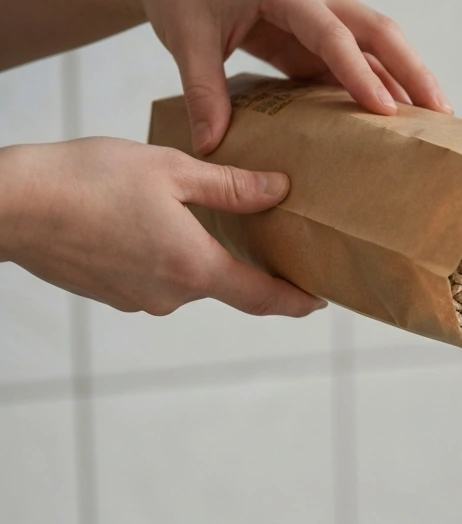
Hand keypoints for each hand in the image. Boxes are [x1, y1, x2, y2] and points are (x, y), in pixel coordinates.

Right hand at [0, 138, 325, 317]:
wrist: (10, 206)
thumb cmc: (86, 181)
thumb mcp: (170, 170)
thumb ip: (230, 187)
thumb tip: (279, 190)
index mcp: (194, 269)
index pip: (263, 299)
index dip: (295, 302)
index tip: (317, 302)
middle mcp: (171, 296)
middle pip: (222, 282)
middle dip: (236, 258)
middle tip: (249, 226)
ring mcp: (139, 300)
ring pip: (184, 278)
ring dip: (191, 252)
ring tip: (180, 213)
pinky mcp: (112, 295)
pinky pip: (152, 277)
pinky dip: (158, 255)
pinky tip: (142, 223)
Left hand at [142, 0, 451, 154]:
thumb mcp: (186, 35)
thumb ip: (203, 88)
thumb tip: (212, 143)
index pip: (331, 34)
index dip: (360, 72)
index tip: (385, 109)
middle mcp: (314, 1)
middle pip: (377, 30)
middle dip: (412, 70)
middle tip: (440, 113)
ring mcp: (319, 21)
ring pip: (378, 43)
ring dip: (408, 78)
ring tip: (435, 120)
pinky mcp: (314, 41)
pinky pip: (358, 61)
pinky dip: (382, 86)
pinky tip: (399, 118)